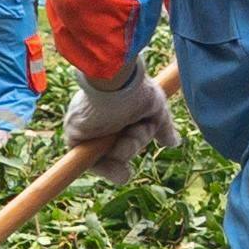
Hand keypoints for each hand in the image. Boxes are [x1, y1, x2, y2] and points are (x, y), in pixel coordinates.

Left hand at [60, 72, 177, 184]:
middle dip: (134, 144)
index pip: (126, 140)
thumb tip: (174, 142)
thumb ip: (163, 127)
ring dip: (125, 151)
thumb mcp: (156, 108)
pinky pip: (93, 164)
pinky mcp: (75, 138)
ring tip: (127, 132)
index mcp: (117, 114)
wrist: (115, 82)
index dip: (136, 144)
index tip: (147, 134)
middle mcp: (102, 123)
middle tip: (136, 128)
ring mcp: (88, 131)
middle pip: (122, 153)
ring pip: (112, 162)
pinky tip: (115, 150)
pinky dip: (108, 166)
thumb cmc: (136, 89)